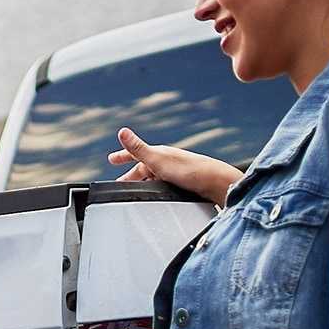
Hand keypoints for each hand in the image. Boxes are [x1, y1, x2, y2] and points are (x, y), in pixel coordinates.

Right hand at [108, 127, 242, 205]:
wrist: (217, 183)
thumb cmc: (190, 170)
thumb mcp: (158, 160)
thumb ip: (138, 148)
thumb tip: (123, 131)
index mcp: (159, 154)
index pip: (135, 153)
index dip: (123, 156)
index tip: (111, 159)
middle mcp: (167, 161)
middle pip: (144, 168)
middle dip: (131, 175)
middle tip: (120, 183)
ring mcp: (175, 172)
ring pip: (154, 178)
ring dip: (144, 184)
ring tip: (137, 192)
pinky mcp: (184, 183)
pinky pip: (164, 185)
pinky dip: (156, 189)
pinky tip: (158, 196)